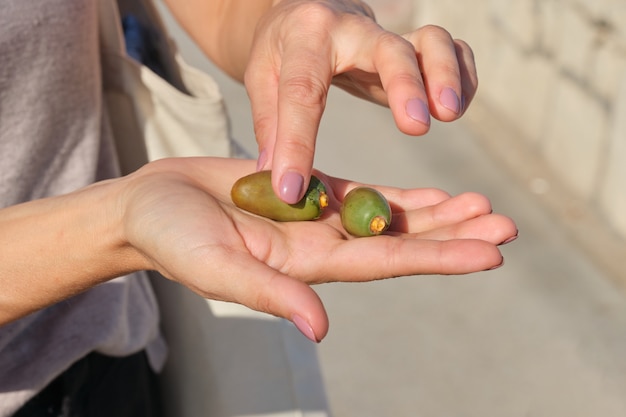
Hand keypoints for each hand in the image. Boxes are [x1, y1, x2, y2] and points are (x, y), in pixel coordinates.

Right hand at [123, 158, 514, 341]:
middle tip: (507, 224)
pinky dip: (397, 193)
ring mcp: (314, 217)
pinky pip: (360, 191)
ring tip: (482, 204)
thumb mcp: (216, 267)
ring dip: (435, 211)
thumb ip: (269, 293)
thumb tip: (320, 328)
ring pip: (387, 214)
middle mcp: (319, 245)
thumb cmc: (173, 239)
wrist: (152, 206)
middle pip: (399, 240)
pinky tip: (430, 192)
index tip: (489, 251)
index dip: (438, 257)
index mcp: (305, 266)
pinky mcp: (304, 191)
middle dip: (453, 233)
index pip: (384, 262)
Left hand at [245, 0, 477, 203]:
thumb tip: (276, 184)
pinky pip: (453, 50)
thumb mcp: (262, 77)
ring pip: (432, 41)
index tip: (292, 189)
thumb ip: (270, 125)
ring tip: (449, 115)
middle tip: (416, 128)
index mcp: (306, 36)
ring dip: (446, 76)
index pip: (302, 92)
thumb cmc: (284, 51)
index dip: (297, 144)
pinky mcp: (414, 47)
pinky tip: (456, 108)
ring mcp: (390, 35)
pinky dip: (463, 76)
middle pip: (388, 49)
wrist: (311, 11)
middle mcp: (354, 29)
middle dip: (405, 85)